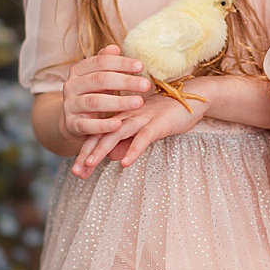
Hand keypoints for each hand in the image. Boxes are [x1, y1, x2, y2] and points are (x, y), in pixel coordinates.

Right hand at [61, 45, 151, 139]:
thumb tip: (115, 48)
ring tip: (139, 103)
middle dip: (125, 82)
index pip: (100, 62)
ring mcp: (70, 105)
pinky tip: (119, 124)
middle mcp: (72, 85)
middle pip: (99, 80)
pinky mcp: (72, 125)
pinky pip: (87, 125)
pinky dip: (103, 125)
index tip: (141, 66)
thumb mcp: (100, 78)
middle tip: (146, 85)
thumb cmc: (94, 94)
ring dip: (118, 102)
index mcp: (79, 70)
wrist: (74, 121)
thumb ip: (106, 63)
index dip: (121, 63)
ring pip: (94, 101)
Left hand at [71, 90, 203, 176]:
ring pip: (117, 134)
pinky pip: (143, 137)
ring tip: (90, 165)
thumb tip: (114, 158)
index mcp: (123, 117)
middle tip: (77, 172)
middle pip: (102, 135)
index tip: (78, 170)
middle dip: (87, 154)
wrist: (192, 97)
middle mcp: (128, 116)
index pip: (99, 135)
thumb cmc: (169, 115)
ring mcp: (142, 118)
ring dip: (102, 150)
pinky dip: (133, 150)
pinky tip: (126, 164)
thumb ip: (128, 142)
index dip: (86, 152)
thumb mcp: (145, 130)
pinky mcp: (158, 123)